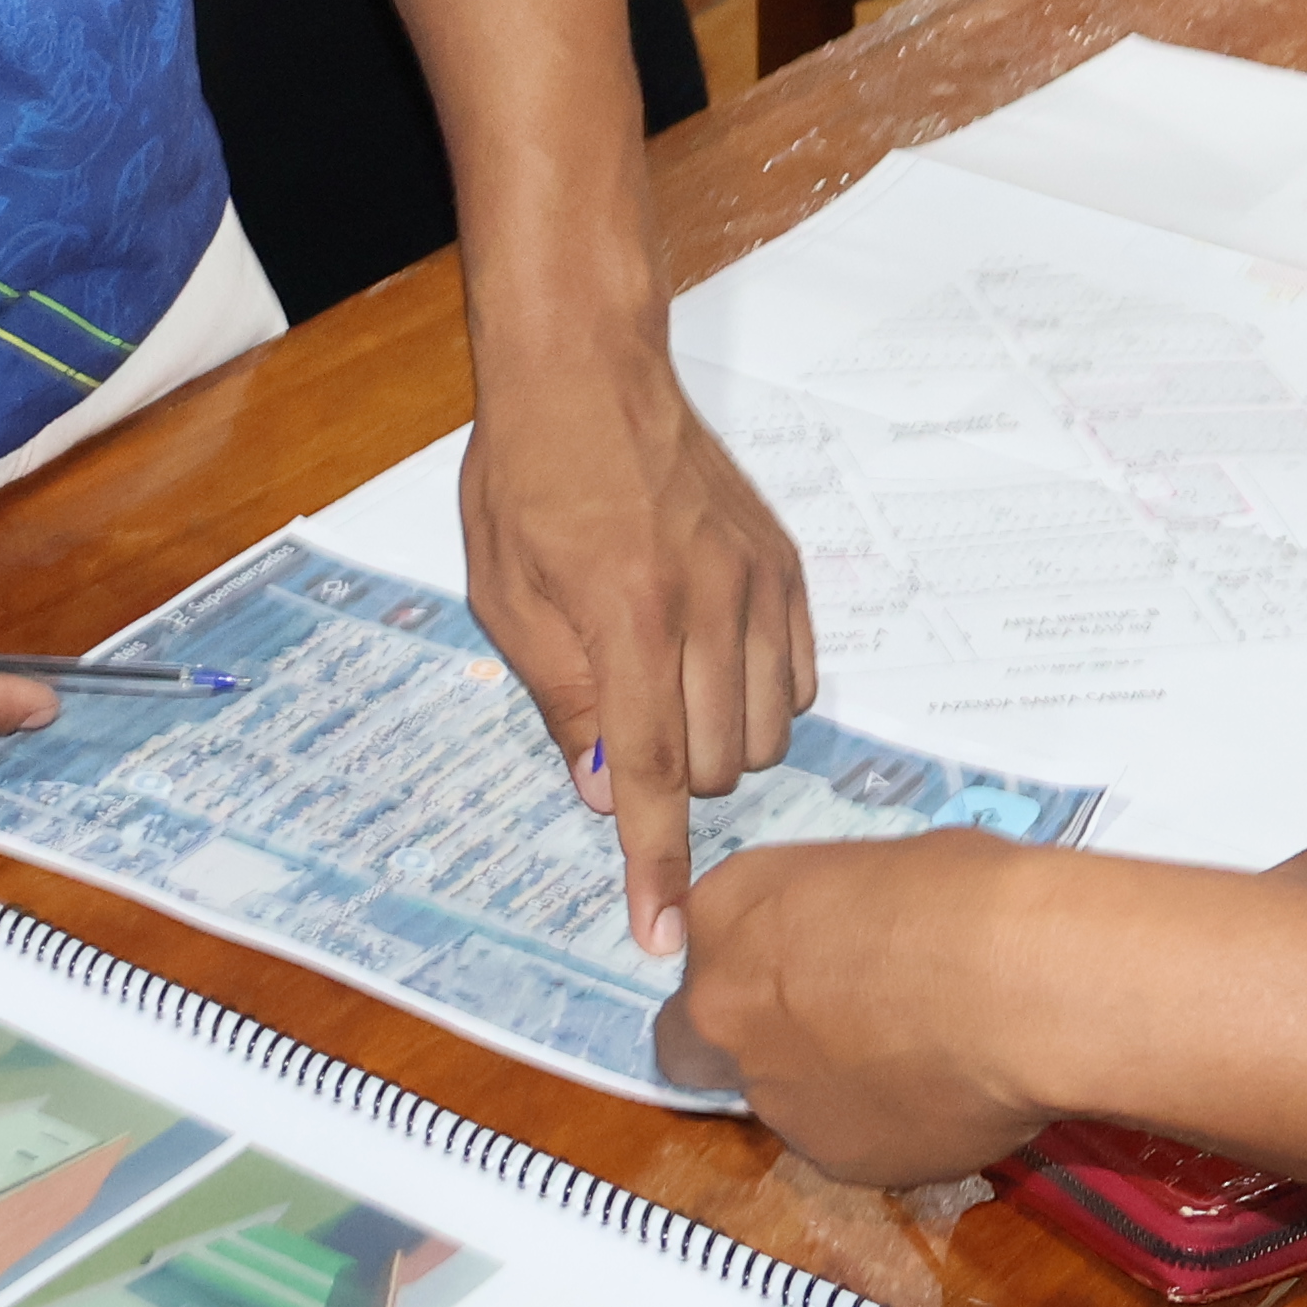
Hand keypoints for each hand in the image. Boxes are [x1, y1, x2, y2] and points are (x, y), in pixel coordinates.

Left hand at [461, 346, 816, 954]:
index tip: (663, 934)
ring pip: (766, 733)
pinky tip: (713, 669)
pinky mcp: (785, 567)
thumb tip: (604, 797)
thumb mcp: (508, 599)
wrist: (587, 371)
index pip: (645, 774)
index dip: (653, 865)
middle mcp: (705, 601)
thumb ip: (563, 703)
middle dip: (668, 783)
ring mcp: (755, 581)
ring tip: (665, 694)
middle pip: (714, 766)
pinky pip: (799, 681)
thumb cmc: (529, 478)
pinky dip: (760, 702)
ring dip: (716, 747)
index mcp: (625, 614)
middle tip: (621, 730)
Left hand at [647, 830, 1048, 1180]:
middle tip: (821, 1025)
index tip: (802, 958)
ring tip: (915, 1059)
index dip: (750, 958)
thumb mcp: (873, 870)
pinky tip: (942, 1096)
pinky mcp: (832, 1161)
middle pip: (694, 1038)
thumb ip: (827, 923)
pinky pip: (846, 1143)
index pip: (702, 944)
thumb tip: (852, 949)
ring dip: (821, 1085)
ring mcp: (770, 1095)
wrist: (1021, 986)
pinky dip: (881, 1126)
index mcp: (725, 914)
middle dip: (739, 1038)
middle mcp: (722, 1011)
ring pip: (776, 1099)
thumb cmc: (963, 895)